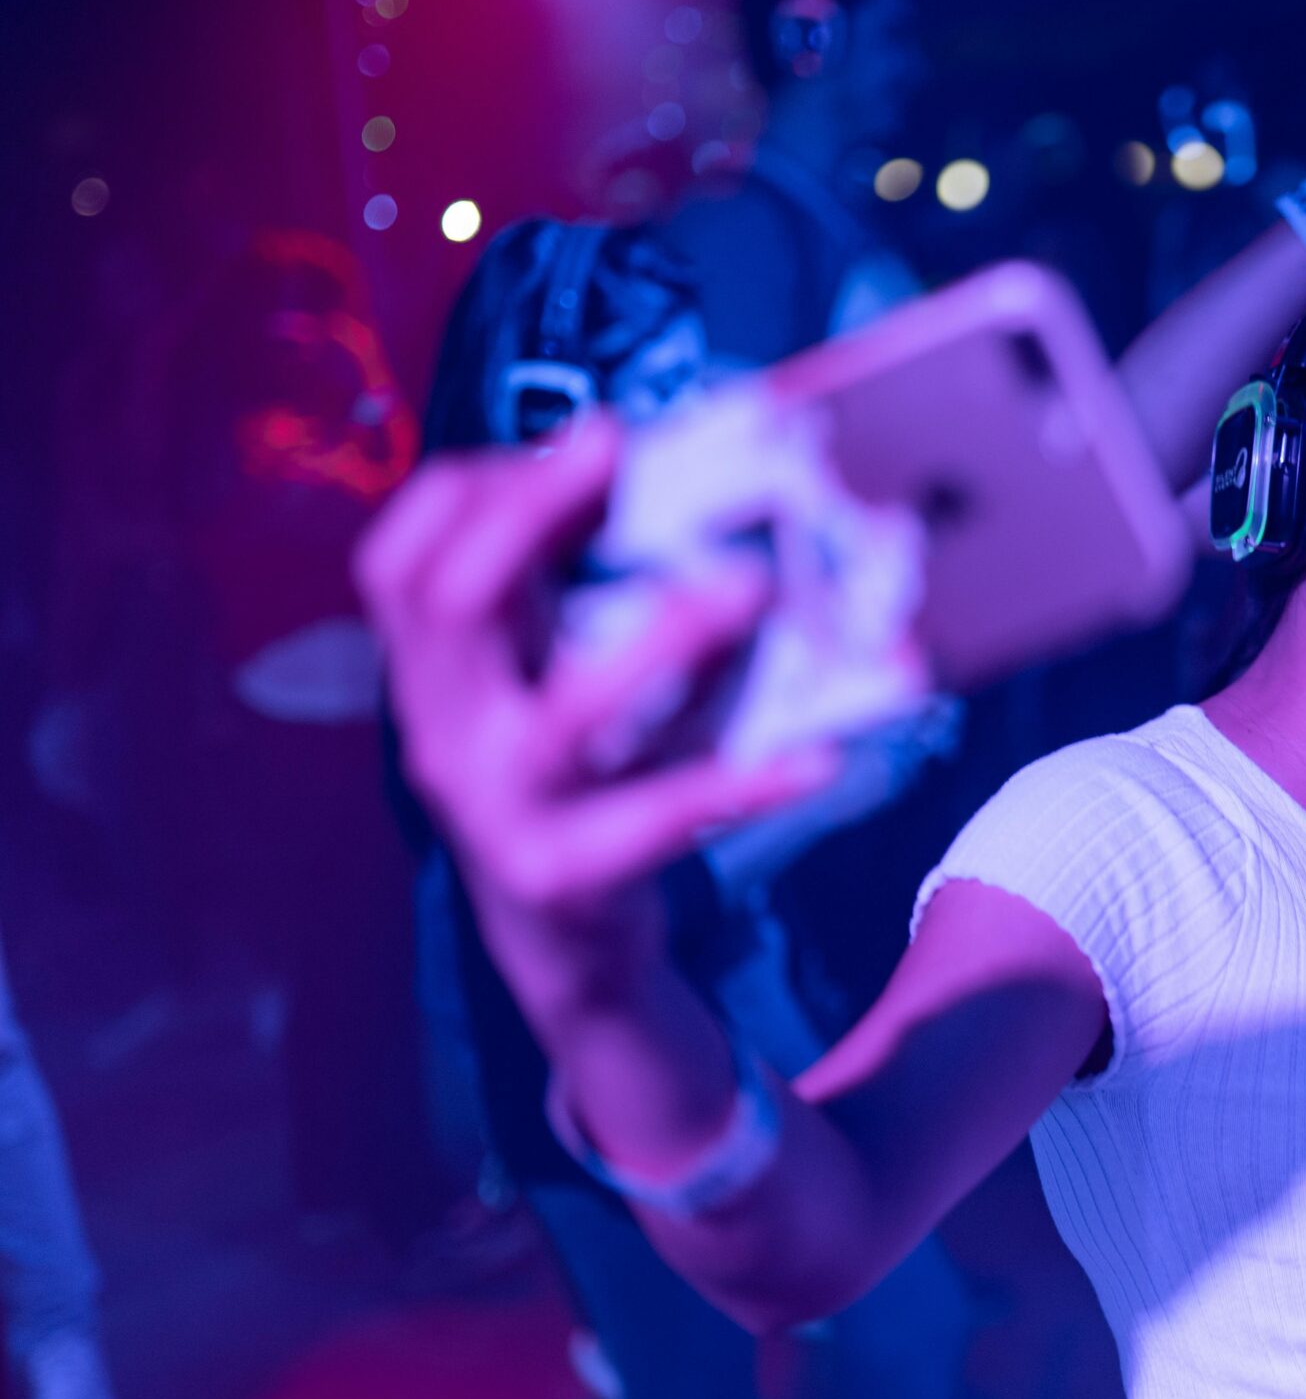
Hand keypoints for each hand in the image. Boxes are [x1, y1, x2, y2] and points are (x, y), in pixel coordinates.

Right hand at [357, 419, 838, 938]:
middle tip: (621, 448)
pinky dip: (743, 781)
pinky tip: (814, 757)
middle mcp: (445, 739)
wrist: (563, 955)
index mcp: (433, 683)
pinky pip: (661, 818)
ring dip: (663, 639)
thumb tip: (675, 484)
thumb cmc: (572, 792)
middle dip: (530, 512)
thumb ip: (570, 603)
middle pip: (451, 606)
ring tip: (750, 585)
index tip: (584, 442)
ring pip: (566, 714)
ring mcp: (500, 812)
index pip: (399, 566)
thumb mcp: (540, 692)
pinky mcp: (567, 877)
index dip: (474, 490)